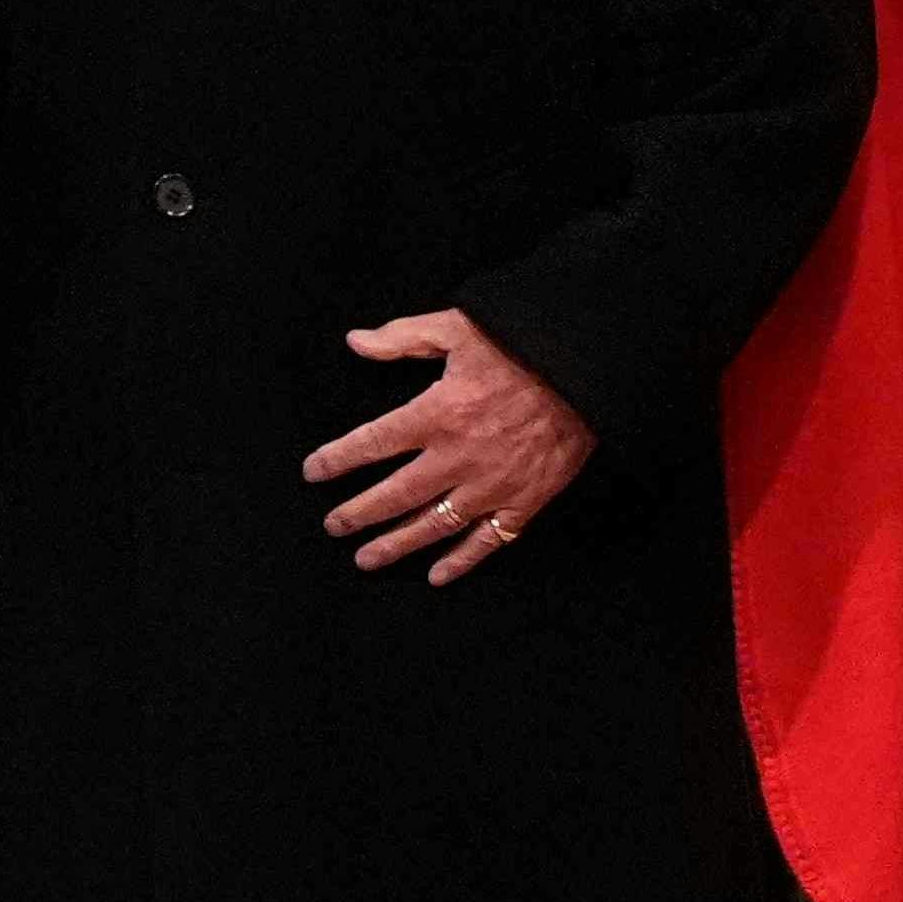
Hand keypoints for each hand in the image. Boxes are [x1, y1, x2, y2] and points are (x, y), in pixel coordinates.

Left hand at [305, 310, 597, 583]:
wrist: (589, 368)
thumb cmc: (524, 343)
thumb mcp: (458, 326)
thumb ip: (403, 338)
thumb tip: (356, 341)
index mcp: (437, 413)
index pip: (372, 443)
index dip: (337, 460)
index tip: (313, 472)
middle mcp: (457, 457)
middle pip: (395, 496)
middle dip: (358, 514)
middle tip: (334, 526)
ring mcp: (491, 486)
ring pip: (433, 526)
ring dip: (396, 545)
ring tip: (366, 558)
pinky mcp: (524, 502)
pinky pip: (486, 541)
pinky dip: (461, 562)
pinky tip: (437, 574)